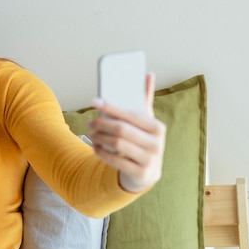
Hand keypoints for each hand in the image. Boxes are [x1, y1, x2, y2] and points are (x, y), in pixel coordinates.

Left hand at [88, 73, 165, 192]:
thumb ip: (145, 100)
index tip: (94, 102)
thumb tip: (147, 74)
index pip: (130, 114)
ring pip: (117, 144)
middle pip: (121, 130)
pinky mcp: (140, 174)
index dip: (110, 107)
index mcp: (158, 128)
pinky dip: (101, 152)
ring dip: (100, 137)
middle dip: (102, 124)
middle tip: (90, 122)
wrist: (147, 172)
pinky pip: (115, 161)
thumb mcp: (145, 122)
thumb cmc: (143, 140)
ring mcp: (150, 160)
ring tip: (91, 133)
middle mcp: (157, 144)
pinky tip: (95, 146)